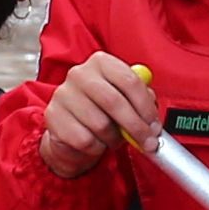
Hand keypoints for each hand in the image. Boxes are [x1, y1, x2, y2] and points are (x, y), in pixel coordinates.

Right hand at [33, 54, 163, 181]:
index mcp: (101, 62)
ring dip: (114, 139)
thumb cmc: (102, 110)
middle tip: (148, 142)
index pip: (129, 81)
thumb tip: (153, 118)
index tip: (155, 126)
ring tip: (114, 138)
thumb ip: (141, 101)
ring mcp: (63, 95)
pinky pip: (85, 140)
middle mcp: (79, 74)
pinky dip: (96, 147)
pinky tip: (96, 142)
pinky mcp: (53, 117)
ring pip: (100, 125)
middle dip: (136, 127)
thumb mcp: (124, 99)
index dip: (145, 107)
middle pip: (114, 102)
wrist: (70, 126)